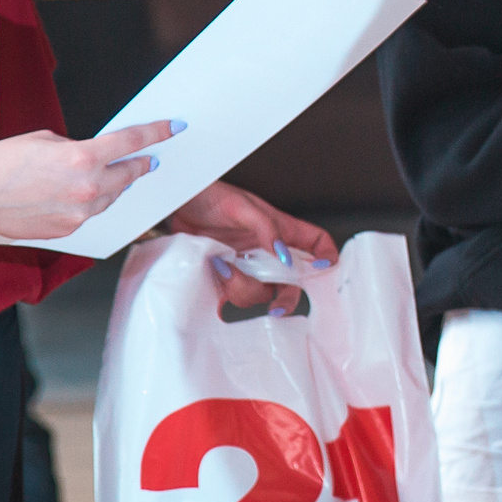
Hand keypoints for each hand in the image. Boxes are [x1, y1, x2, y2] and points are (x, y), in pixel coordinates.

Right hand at [0, 121, 177, 240]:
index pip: (133, 142)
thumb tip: (92, 155)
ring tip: (113, 175)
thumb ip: (76, 147)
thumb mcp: (45, 140)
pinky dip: (92, 202)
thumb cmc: (0, 163)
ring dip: (115, 185)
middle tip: (149, 159)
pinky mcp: (69, 230)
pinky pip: (91, 213)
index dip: (157, 133)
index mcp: (84, 157)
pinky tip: (81, 194)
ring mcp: (79, 213)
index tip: (174, 128)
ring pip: (112, 197)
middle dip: (140, 165)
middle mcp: (88, 188)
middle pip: (129, 174)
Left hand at [168, 182, 337, 314]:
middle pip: (293, 281)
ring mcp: (247, 266)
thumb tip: (284, 255)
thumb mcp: (242, 207)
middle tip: (276, 306)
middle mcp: (267, 251)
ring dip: (244, 288)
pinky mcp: (225, 276)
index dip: (326, 256)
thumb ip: (267, 229)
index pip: (315, 243)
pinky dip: (226, 295)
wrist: (176, 205)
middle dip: (287, 297)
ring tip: (223, 268)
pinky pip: (233, 297)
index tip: (323, 270)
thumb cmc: (210, 196)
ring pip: (261, 292)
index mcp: (280, 229)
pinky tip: (216, 279)